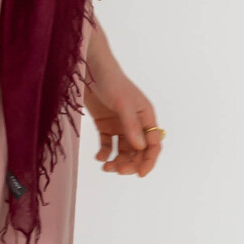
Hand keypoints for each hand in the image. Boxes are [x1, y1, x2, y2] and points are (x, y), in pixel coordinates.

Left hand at [82, 41, 163, 178]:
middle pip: (138, 151)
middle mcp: (135, 123)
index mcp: (146, 116)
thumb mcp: (123, 103)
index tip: (139, 174)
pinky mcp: (105, 124)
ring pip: (123, 150)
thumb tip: (140, 149)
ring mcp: (120, 124)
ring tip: (106, 167)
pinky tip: (99, 157)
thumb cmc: (111, 81)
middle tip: (117, 170)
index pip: (153, 144)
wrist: (90, 68)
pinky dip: (105, 153)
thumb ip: (131, 126)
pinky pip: (108, 144)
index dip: (149, 160)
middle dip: (131, 163)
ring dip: (118, 161)